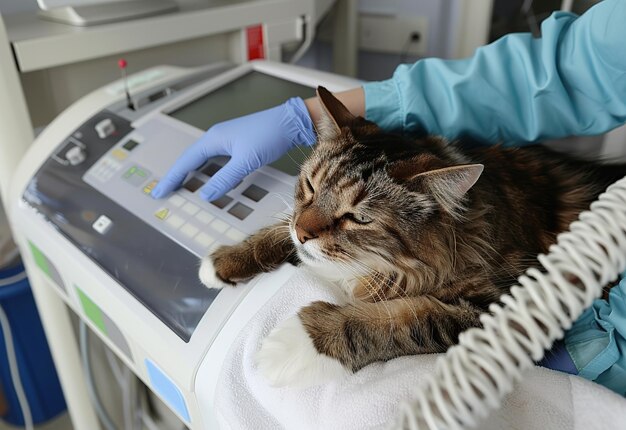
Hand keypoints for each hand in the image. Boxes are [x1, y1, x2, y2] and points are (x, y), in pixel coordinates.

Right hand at [151, 97, 315, 200]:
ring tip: (181, 186)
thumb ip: (224, 179)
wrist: (291, 122)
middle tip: (164, 191)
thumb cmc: (269, 135)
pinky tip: (210, 178)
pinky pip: (215, 159)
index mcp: (213, 139)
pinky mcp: (238, 143)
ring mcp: (227, 140)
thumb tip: (205, 195)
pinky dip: (208, 170)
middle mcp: (216, 137)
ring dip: (191, 172)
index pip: (185, 162)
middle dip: (177, 176)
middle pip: (190, 159)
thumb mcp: (246, 162)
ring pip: (203, 159)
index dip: (172, 178)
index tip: (159, 191)